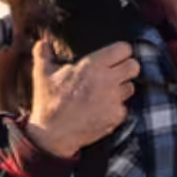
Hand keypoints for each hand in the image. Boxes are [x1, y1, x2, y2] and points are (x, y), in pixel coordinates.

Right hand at [21, 39, 136, 156]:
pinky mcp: (116, 117)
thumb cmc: (48, 102)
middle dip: (127, 67)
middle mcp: (107, 81)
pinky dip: (116, 108)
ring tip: (106, 92)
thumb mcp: (41, 74)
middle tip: (116, 72)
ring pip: (131, 87)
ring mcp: (114, 100)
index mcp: (92, 65)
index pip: (124, 49)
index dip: (121, 51)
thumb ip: (43, 53)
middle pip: (135, 66)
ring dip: (122, 88)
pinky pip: (124, 107)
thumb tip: (43, 41)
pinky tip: (102, 108)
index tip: (115, 56)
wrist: (53, 135)